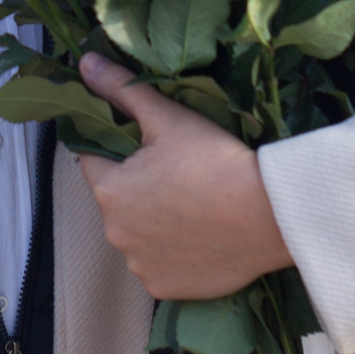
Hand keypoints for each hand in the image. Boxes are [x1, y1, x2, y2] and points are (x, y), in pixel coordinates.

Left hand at [76, 53, 294, 299]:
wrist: (269, 216)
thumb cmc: (216, 162)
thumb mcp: (166, 117)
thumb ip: (121, 88)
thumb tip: (85, 64)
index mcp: (109, 191)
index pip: (94, 160)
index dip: (118, 148)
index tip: (149, 146)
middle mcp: (115, 234)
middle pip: (117, 200)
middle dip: (137, 186)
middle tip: (178, 173)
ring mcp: (140, 265)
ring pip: (138, 234)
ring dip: (153, 222)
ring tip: (193, 205)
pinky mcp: (166, 289)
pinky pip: (159, 265)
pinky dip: (172, 253)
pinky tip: (199, 235)